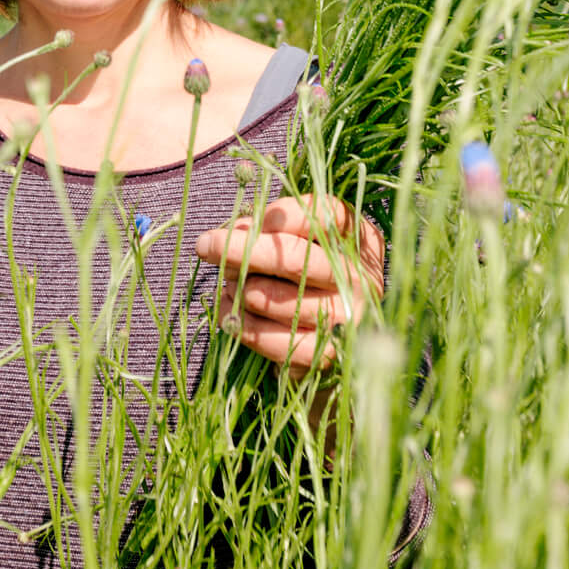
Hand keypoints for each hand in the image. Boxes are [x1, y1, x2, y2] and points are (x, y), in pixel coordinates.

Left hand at [194, 194, 384, 373]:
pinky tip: (230, 311)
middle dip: (242, 249)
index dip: (283, 213)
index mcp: (363, 241)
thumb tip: (235, 231)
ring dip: (240, 289)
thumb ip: (272, 229)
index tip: (249, 217)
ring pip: (274, 299)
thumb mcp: (301, 241)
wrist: (326, 340)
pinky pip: (270, 338)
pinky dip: (240, 323)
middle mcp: (363, 280)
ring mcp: (348, 320)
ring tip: (230, 283)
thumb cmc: (306, 276)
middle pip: (294, 258)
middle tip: (205, 244)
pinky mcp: (324, 355)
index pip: (326, 215)